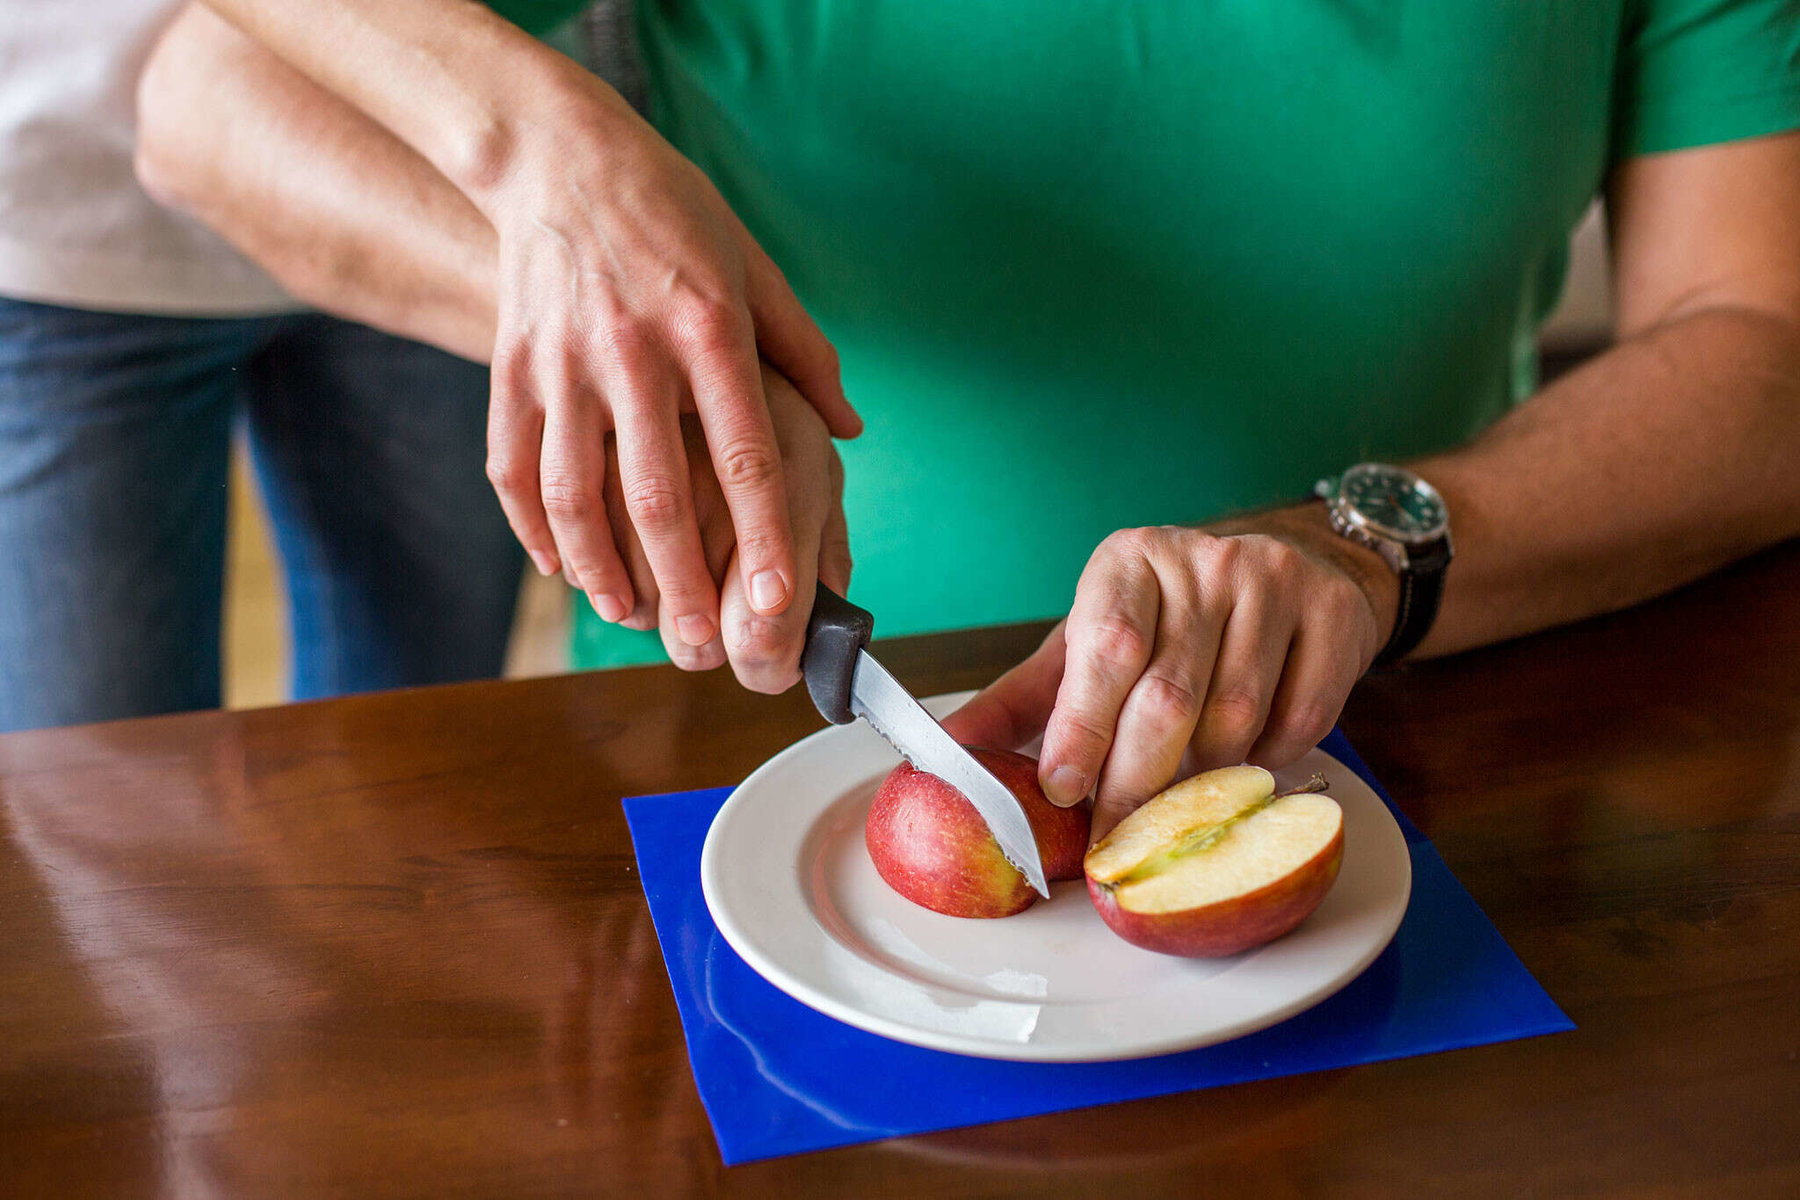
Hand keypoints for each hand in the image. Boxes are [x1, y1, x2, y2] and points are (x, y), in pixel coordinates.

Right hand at [476, 76, 858, 651]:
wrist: (555, 154)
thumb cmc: (670, 211)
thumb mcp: (751, 264)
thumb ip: (802, 350)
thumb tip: (844, 426)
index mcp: (709, 329)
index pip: (744, 455)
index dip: (760, 536)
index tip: (774, 603)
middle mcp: (634, 352)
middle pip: (657, 494)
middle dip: (681, 582)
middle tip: (701, 647)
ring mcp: (563, 363)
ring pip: (576, 493)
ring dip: (602, 570)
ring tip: (630, 617)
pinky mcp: (511, 367)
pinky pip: (513, 467)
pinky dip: (535, 529)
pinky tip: (563, 569)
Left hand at [943, 508, 1397, 839]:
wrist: (1290, 567)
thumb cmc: (1168, 620)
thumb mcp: (1089, 644)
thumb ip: (1023, 701)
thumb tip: (947, 754)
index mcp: (1127, 562)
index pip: (1105, 649)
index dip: (1082, 727)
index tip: (1061, 789)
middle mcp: (1202, 560)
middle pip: (1168, 695)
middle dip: (1134, 780)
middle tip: (1114, 834)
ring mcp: (1274, 580)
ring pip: (1234, 718)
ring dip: (1204, 777)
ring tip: (1181, 797)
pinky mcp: (1333, 613)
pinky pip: (1298, 722)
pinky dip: (1268, 762)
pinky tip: (1247, 761)